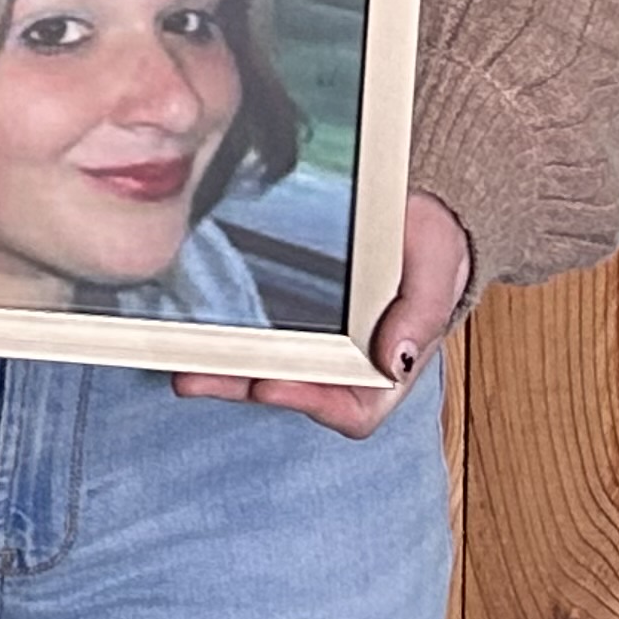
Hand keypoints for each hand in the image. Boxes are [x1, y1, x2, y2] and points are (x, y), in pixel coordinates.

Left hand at [172, 190, 469, 436]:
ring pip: (266, 367)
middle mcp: (349, 359)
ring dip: (224, 372)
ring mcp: (319, 338)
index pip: (353, 407)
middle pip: (294, 390)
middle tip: (196, 377)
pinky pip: (258, 332)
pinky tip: (193, 329)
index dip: (311, 403)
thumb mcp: (436, 268)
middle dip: (243, 388)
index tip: (270, 385)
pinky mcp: (293, 311)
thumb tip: (396, 361)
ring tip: (182, 366)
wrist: (417, 211)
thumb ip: (421, 315)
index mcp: (389, 363)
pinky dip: (227, 337)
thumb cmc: (432, 244)